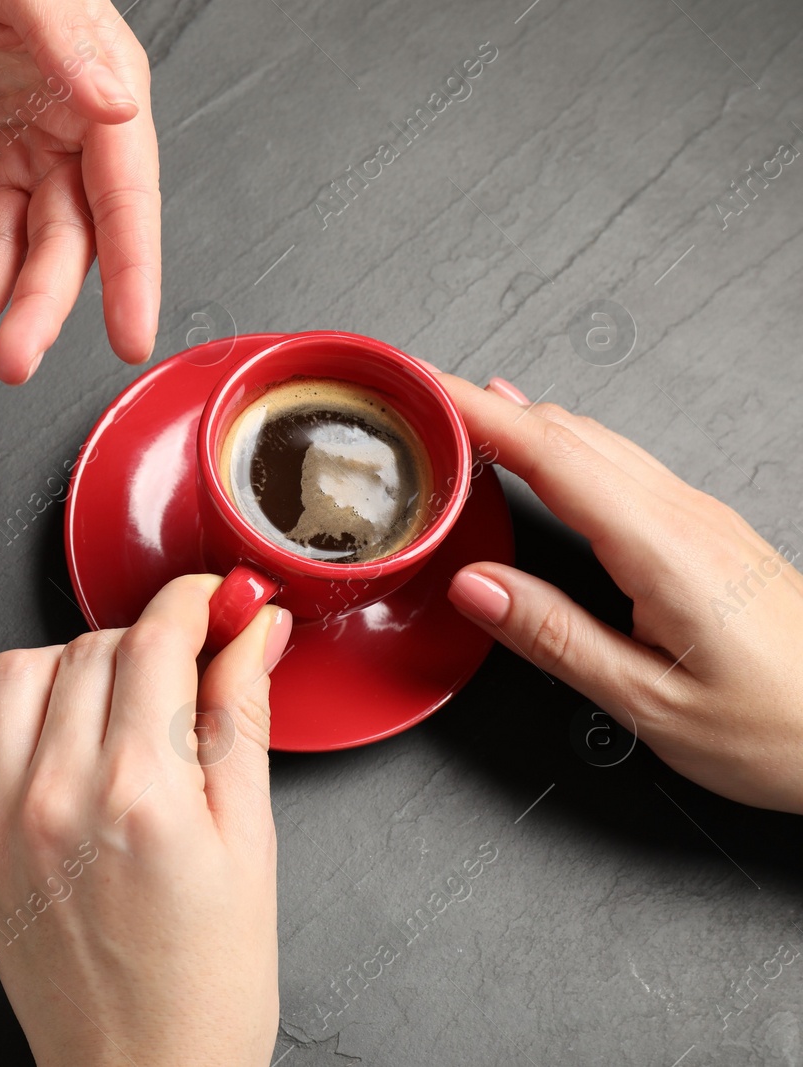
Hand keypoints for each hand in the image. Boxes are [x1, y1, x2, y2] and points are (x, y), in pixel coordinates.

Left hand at [0, 0, 158, 383]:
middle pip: (60, 249)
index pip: (126, 203)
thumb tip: (115, 107)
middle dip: (36, 310)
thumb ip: (68, 46)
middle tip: (12, 360)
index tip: (130, 334)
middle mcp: (61, 145)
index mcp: (100, 102)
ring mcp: (4, 165)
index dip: (131, 274)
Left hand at [0, 575, 291, 1065]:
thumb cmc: (208, 983)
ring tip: (113, 707)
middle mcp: (57, 794)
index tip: (214, 605)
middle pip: (92, 647)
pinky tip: (41, 735)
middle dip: (147, 642)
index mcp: (142, 794)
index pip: (155, 639)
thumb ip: (243, 719)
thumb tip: (256, 631)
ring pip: (16, 669)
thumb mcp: (252, 843)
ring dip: (70, 665)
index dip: (193, 603)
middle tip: (184, 674)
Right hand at [440, 374, 802, 813]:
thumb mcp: (651, 704)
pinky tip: (538, 456)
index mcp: (663, 549)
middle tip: (414, 398)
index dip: (477, 412)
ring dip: (521, 421)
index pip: (550, 454)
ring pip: (595, 443)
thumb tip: (474, 587)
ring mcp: (700, 519)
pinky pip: (618, 465)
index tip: (420, 385)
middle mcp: (684, 517)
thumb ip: (555, 638)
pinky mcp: (707, 534)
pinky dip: (558, 448)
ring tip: (456, 417)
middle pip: (568, 433)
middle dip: (483, 404)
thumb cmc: (783, 729)